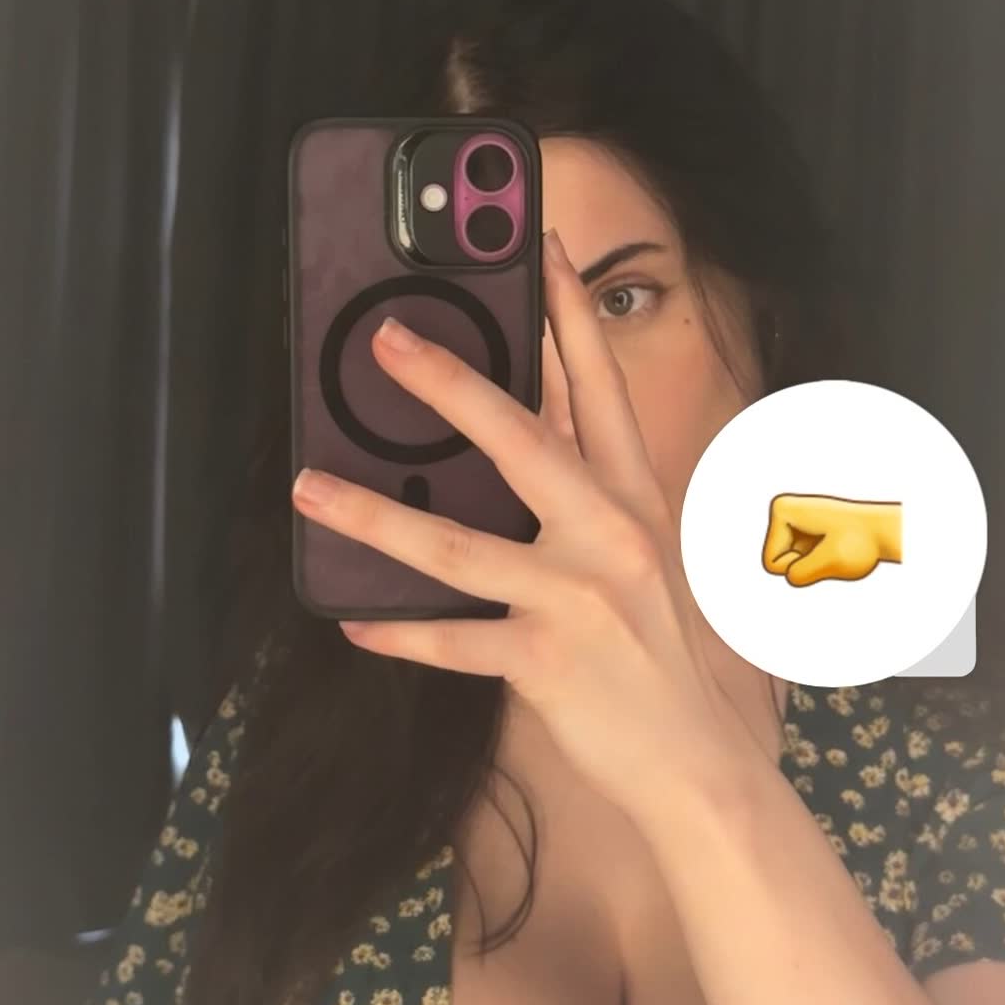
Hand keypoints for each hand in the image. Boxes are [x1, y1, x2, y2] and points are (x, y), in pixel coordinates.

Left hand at [291, 230, 777, 831]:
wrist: (694, 759)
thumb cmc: (656, 652)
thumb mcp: (638, 554)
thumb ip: (583, 490)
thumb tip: (515, 430)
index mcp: (634, 498)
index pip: (601, 388)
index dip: (569, 315)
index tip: (543, 246)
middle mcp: (609, 535)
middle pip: (522, 440)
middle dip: (449, 383)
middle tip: (385, 340)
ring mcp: (578, 597)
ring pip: (458, 546)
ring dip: (375, 515)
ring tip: (310, 488)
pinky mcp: (546, 660)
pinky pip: (453, 640)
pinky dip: (400, 632)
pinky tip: (354, 619)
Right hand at [761, 493, 902, 586]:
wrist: (887, 530)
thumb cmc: (862, 542)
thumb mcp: (832, 561)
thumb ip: (802, 574)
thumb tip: (792, 577)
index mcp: (782, 509)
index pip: (771, 564)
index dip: (800, 565)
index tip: (826, 545)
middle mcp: (783, 511)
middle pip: (776, 565)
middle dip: (806, 565)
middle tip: (834, 548)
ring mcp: (793, 522)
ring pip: (789, 566)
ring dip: (814, 565)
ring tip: (837, 547)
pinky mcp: (804, 532)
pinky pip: (800, 564)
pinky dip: (819, 563)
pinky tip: (837, 546)